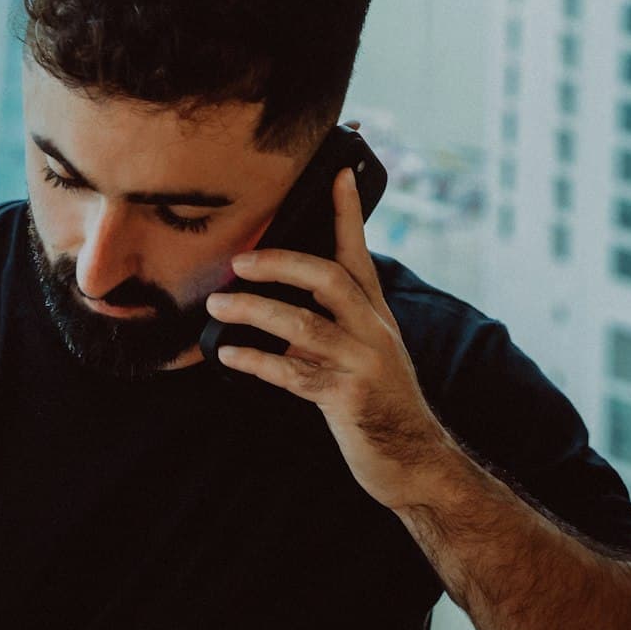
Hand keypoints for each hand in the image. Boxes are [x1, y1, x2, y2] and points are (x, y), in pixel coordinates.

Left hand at [204, 164, 449, 509]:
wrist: (412, 458)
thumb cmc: (376, 398)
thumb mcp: (363, 348)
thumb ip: (331, 319)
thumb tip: (275, 294)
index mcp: (374, 311)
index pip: (358, 251)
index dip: (347, 212)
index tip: (338, 172)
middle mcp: (372, 329)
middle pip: (328, 277)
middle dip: (280, 263)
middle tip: (238, 261)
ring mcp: (361, 362)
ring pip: (303, 324)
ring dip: (254, 311)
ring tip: (218, 306)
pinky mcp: (347, 397)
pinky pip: (292, 373)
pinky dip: (256, 360)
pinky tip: (228, 354)